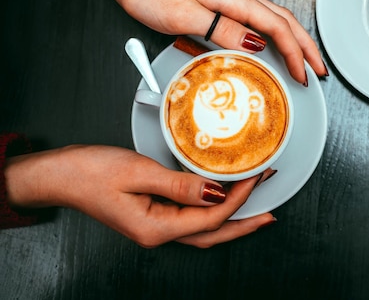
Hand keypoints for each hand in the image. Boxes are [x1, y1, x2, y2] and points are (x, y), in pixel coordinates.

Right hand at [4, 145, 275, 247]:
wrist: (59, 175)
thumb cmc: (89, 172)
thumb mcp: (138, 172)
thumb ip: (179, 184)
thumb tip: (214, 191)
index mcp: (155, 227)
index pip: (210, 217)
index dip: (237, 198)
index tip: (256, 178)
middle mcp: (157, 234)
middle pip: (213, 234)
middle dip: (245, 223)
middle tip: (271, 212)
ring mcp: (154, 227)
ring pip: (203, 230)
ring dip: (231, 219)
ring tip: (255, 207)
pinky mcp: (152, 215)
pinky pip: (190, 218)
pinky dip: (211, 211)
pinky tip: (220, 199)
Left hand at [79, 0, 327, 84]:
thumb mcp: (184, 13)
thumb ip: (222, 29)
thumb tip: (256, 44)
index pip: (276, 28)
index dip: (294, 54)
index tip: (303, 75)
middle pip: (285, 22)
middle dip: (306, 47)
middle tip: (319, 71)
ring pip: (274, 21)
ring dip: (294, 41)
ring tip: (304, 62)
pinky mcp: (221, 4)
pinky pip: (258, 21)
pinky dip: (274, 36)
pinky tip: (272, 47)